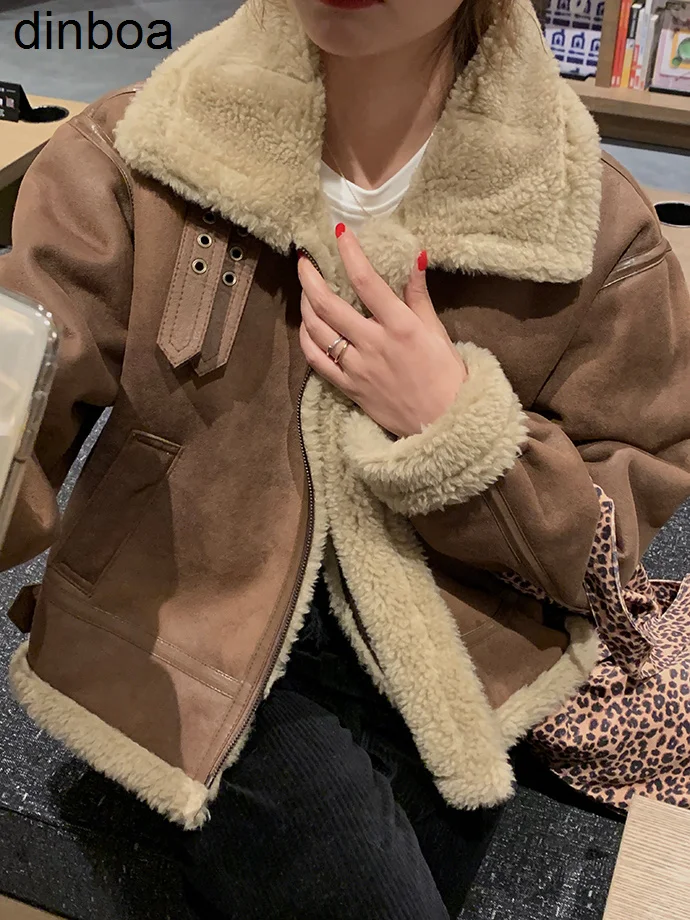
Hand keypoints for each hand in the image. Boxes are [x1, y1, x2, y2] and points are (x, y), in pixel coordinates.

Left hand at [297, 224, 467, 438]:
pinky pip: (317, 361)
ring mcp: (357, 368)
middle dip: (310, 277)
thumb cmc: (446, 377)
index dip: (350, 253)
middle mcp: (374, 344)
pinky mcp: (349, 388)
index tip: (339, 233)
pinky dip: (306, 340)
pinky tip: (307, 326)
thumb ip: (418, 296)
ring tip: (305, 289)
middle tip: (304, 259)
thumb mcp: (437, 332)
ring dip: (305, 305)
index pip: (367, 282)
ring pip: (317, 331)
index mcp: (400, 326)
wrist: (444, 425)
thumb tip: (414, 257)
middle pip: (329, 304)